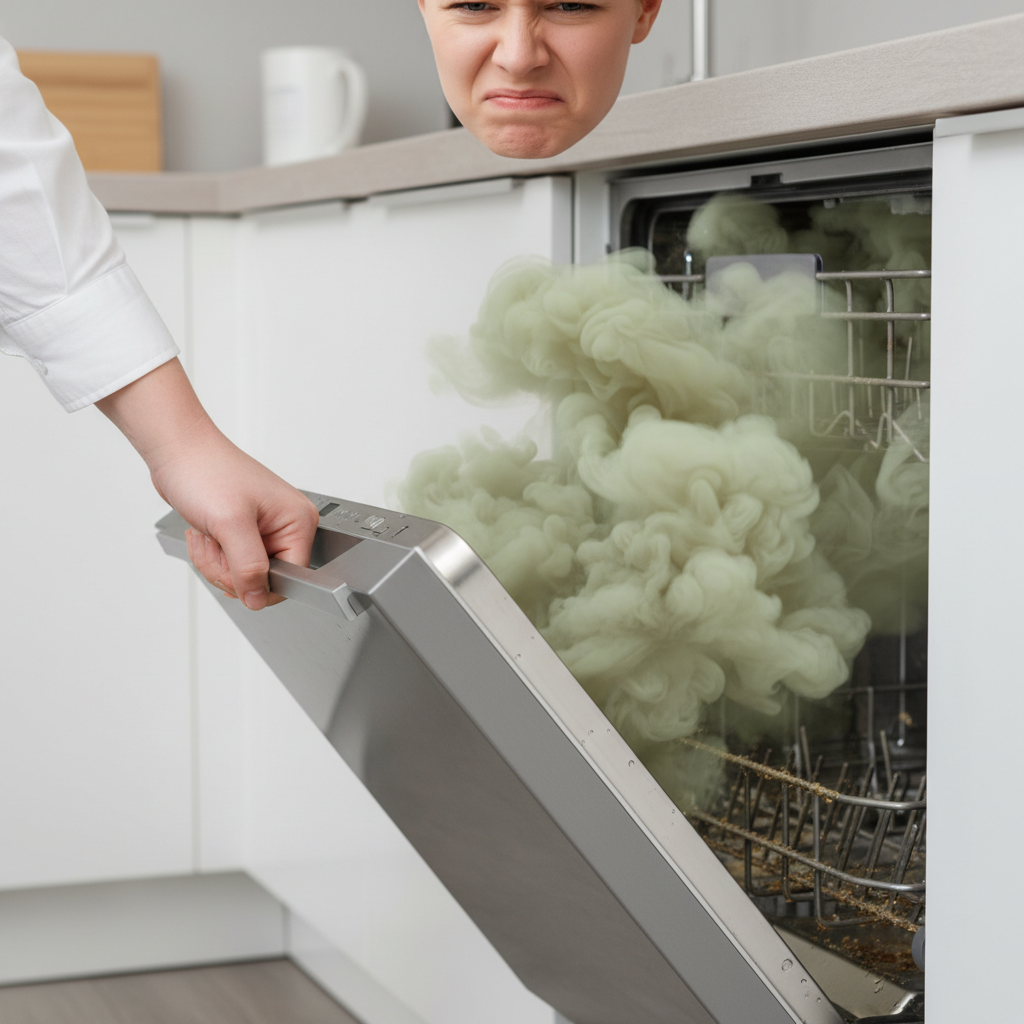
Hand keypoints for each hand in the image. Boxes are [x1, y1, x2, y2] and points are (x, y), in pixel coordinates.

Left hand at [97, 358, 318, 609]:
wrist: (178, 450)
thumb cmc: (204, 471)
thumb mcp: (230, 524)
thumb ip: (249, 568)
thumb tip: (259, 599)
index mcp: (298, 521)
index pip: (292, 577)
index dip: (258, 582)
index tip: (235, 568)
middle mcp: (287, 526)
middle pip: (265, 579)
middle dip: (231, 570)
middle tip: (217, 543)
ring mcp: (265, 529)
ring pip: (244, 575)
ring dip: (217, 562)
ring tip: (210, 533)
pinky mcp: (245, 531)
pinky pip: (231, 563)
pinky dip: (212, 555)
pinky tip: (206, 533)